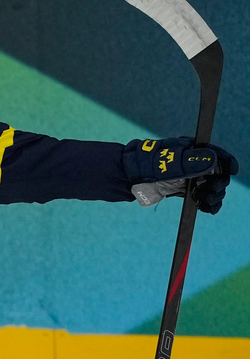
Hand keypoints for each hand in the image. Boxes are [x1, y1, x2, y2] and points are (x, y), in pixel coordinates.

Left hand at [123, 137, 238, 213]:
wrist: (127, 177)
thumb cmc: (145, 164)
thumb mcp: (168, 162)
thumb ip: (189, 162)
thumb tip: (212, 159)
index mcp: (192, 149)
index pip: (216, 154)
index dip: (227, 162)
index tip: (231, 171)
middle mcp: (193, 162)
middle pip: (218, 173)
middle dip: (219, 183)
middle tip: (213, 191)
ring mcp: (190, 176)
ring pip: (211, 186)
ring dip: (214, 195)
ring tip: (208, 201)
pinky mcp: (184, 189)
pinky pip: (202, 196)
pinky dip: (208, 204)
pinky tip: (208, 208)